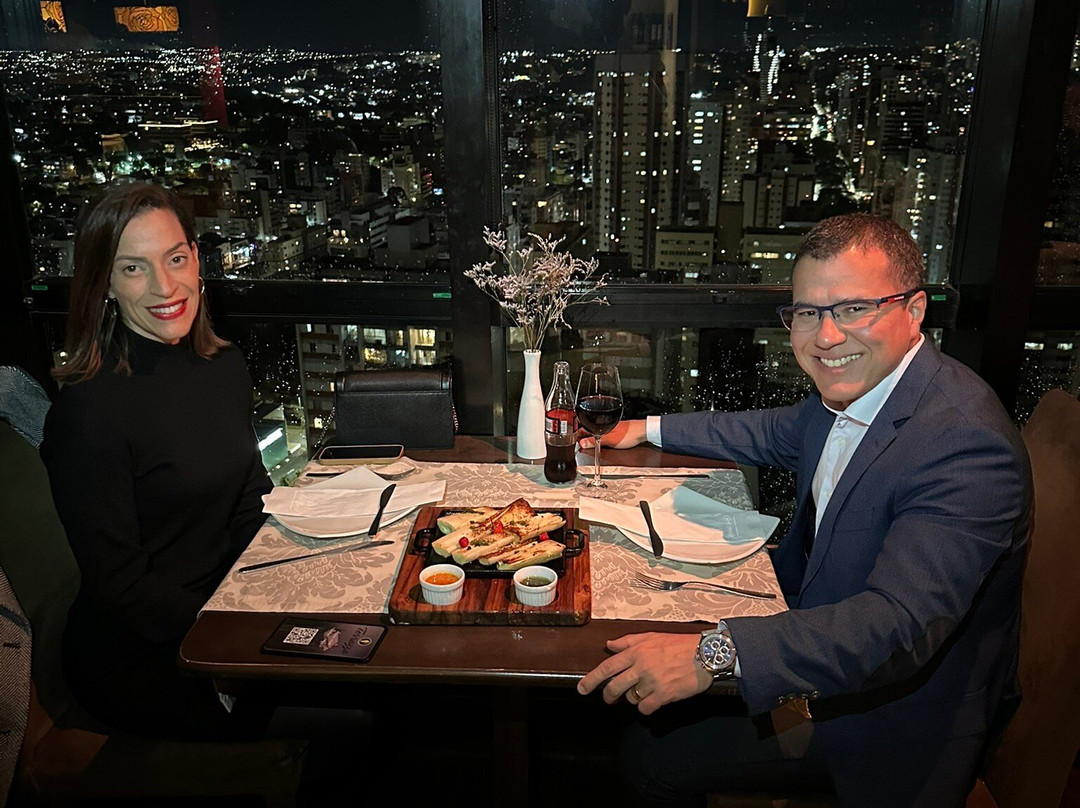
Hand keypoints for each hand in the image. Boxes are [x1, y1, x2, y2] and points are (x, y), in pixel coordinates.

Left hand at [576, 632, 713, 714]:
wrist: (705, 654)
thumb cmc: (680, 644)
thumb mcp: (652, 636)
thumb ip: (628, 641)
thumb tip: (609, 645)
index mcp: (636, 652)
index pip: (607, 667)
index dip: (591, 680)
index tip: (582, 689)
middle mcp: (641, 667)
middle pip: (614, 687)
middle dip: (609, 696)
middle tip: (610, 698)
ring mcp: (652, 682)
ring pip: (630, 698)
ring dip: (633, 698)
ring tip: (644, 690)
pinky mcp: (664, 695)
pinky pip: (645, 708)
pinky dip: (646, 707)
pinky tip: (653, 700)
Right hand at [578, 418, 647, 450]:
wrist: (643, 431)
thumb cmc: (629, 434)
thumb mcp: (609, 440)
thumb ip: (595, 442)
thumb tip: (582, 443)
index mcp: (600, 423)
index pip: (584, 427)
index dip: (576, 433)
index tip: (572, 438)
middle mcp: (604, 422)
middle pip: (589, 427)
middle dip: (582, 432)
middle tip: (576, 439)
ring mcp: (610, 425)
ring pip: (596, 428)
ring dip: (590, 433)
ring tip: (585, 439)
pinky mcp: (616, 428)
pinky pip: (602, 430)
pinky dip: (598, 434)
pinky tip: (599, 437)